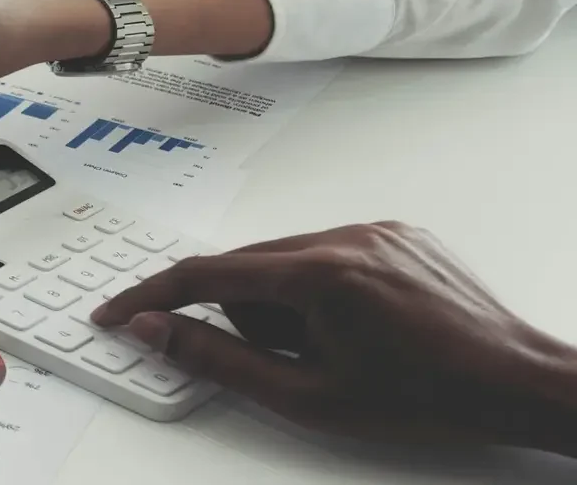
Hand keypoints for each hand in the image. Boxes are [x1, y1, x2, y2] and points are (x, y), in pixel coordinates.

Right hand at [93, 223, 576, 452]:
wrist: (515, 385)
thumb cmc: (426, 399)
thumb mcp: (306, 397)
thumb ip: (218, 359)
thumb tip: (156, 330)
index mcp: (318, 276)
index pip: (206, 274)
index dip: (151, 296)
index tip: (115, 312)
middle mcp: (345, 237)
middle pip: (247, 267)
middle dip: (247, 318)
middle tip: (290, 365)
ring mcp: (375, 230)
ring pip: (286, 258)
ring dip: (287, 304)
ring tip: (338, 351)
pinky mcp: (398, 232)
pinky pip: (329, 250)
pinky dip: (321, 288)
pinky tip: (359, 328)